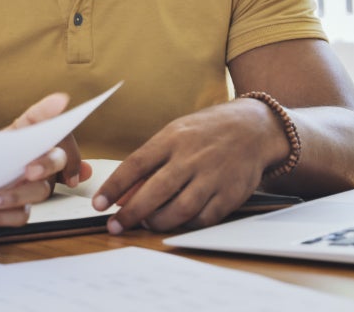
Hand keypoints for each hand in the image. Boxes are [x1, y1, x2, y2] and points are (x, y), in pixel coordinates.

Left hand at [0, 93, 92, 226]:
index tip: (64, 157)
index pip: (66, 149)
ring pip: (36, 195)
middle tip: (28, 170)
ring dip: (13, 197)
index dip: (71, 155)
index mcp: (45, 149)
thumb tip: (62, 99)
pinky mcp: (20, 212)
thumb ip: (39, 116)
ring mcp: (33, 192)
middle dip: (45, 168)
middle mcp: (45, 171)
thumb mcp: (15, 129)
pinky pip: (18, 218)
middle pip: (55, 170)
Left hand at [91, 98, 284, 232]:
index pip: (136, 164)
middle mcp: (191, 157)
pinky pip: (204, 218)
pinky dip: (186, 225)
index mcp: (172, 138)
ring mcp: (213, 176)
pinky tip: (177, 222)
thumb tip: (122, 194)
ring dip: (158, 222)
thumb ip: (149, 163)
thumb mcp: (174, 135)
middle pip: (155, 191)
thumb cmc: (205, 132)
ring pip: (179, 209)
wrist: (253, 128)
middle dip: (131, 213)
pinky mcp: (230, 194)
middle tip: (115, 226)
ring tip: (146, 223)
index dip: (114, 186)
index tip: (99, 204)